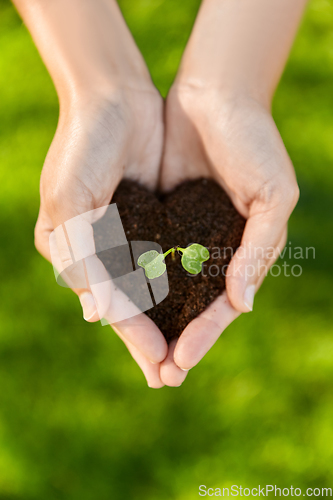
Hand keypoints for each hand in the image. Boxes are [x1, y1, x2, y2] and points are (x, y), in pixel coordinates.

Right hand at [34, 83, 172, 387]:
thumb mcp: (71, 202)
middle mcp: (101, 249)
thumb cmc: (84, 147)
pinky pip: (168, 259)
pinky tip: (195, 305)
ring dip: (168, 319)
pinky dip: (179, 284)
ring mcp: (128, 235)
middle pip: (130, 305)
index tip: (161, 366)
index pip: (109, 304)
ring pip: (151, 289)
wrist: (114, 98)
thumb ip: (82, 259)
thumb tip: (95, 315)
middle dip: (150, 340)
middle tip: (173, 377)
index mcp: (75, 251)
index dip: (135, 336)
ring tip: (185, 353)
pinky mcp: (152, 219)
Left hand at [160, 84, 298, 370]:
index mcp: (244, 252)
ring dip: (152, 319)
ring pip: (165, 288)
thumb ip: (258, 250)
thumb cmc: (254, 143)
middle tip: (158, 376)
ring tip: (136, 352)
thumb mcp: (272, 197)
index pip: (222, 305)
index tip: (180, 361)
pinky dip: (133, 279)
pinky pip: (144, 255)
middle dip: (176, 339)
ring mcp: (185, 236)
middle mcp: (212, 251)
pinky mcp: (159, 218)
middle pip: (191, 306)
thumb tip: (242, 304)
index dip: (203, 335)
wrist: (216, 97)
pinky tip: (117, 302)